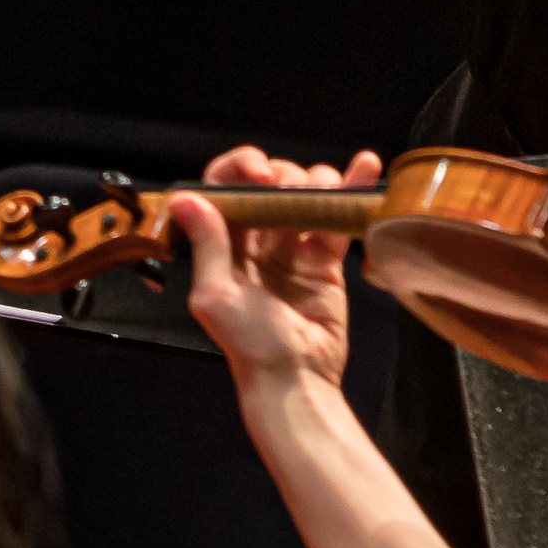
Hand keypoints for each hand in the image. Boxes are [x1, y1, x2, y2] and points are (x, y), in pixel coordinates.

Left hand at [171, 145, 366, 408]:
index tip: (259, 172)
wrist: (297, 380)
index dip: (239, 169)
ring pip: (304, 193)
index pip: (224, 187)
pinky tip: (363, 166)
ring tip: (324, 196)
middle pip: (269, 183)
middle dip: (283, 176)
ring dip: (317, 182)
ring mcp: (292, 247)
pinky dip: (350, 188)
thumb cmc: (250, 347)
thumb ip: (208, 245)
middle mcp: (255, 240)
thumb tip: (184, 199)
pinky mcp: (325, 258)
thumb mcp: (217, 295)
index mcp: (222, 245)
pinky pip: (335, 216)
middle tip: (293, 192)